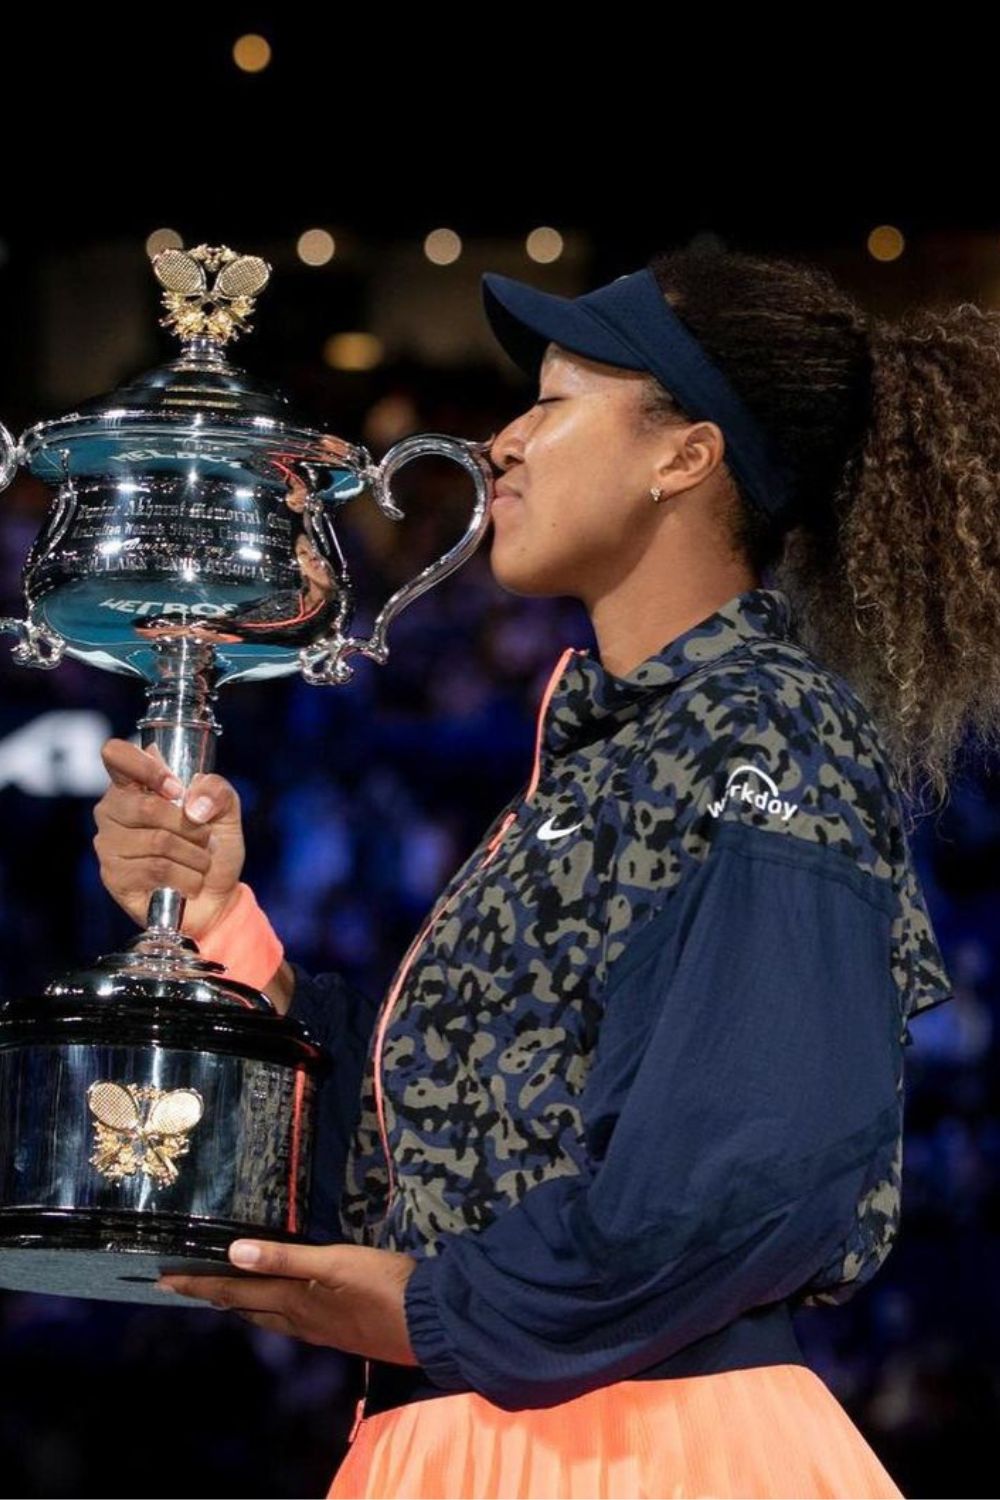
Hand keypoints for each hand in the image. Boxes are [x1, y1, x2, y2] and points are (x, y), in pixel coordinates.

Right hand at [93, 738, 246, 938]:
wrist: (217, 896)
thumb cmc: (213, 846)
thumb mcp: (226, 810)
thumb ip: (216, 790)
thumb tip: (192, 805)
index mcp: (134, 783)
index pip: (116, 755)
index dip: (147, 768)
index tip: (176, 788)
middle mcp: (113, 809)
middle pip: (146, 807)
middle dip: (190, 827)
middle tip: (204, 838)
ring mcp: (108, 843)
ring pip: (157, 842)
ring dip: (194, 855)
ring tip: (199, 863)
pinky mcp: (113, 876)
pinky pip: (156, 870)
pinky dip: (186, 878)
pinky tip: (189, 882)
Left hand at [157, 1239, 421, 1364]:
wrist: (427, 1322)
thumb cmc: (382, 1286)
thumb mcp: (335, 1263)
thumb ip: (285, 1258)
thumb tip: (234, 1251)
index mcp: (292, 1301)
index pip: (233, 1290)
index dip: (199, 1284)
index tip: (164, 1280)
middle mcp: (298, 1320)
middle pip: (245, 1307)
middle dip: (213, 1295)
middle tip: (186, 1285)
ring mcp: (318, 1329)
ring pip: (266, 1317)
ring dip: (240, 1304)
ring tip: (223, 1294)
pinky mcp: (337, 1330)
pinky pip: (288, 1321)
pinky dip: (269, 1309)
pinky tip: (281, 1305)